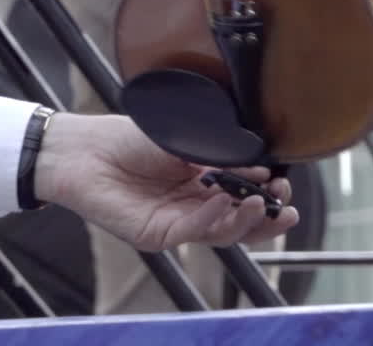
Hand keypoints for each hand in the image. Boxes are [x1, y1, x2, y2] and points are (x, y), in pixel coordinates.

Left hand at [34, 113, 298, 251]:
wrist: (86, 150)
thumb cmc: (127, 139)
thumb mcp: (183, 140)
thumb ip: (218, 153)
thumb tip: (257, 161)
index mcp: (202, 181)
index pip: (243, 194)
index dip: (265, 192)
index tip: (283, 181)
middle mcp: (192, 204)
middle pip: (239, 220)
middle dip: (267, 216)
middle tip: (286, 206)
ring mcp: (176, 222)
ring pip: (222, 232)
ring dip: (246, 220)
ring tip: (263, 204)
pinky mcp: (157, 234)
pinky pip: (193, 231)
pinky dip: (213, 218)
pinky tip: (223, 202)